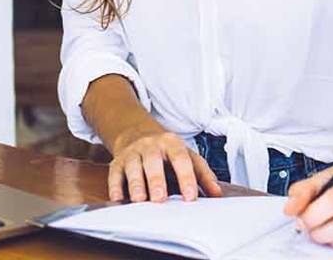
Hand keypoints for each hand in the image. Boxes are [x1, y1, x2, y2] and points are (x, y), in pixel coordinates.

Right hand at [108, 128, 222, 202]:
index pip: (180, 158)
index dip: (186, 177)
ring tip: (140, 200)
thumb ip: (203, 174)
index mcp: (171, 143)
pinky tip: (118, 198)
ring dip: (136, 184)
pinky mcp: (118, 161)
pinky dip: (115, 186)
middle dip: (156, 180)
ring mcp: (133, 152)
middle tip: (160, 199)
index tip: (190, 196)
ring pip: (133, 166)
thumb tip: (217, 194)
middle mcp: (150, 145)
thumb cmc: (166, 151)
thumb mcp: (187, 155)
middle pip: (153, 160)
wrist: (136, 132)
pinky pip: (114, 173)